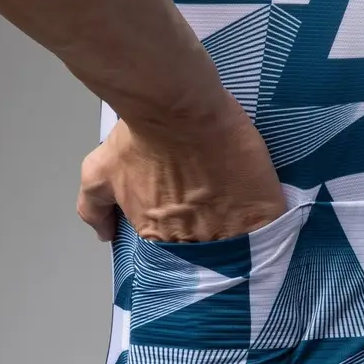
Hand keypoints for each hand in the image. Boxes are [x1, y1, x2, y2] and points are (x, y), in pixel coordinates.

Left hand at [77, 93, 286, 242]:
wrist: (180, 107)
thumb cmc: (143, 135)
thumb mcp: (102, 170)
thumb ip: (94, 207)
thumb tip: (103, 235)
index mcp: (158, 237)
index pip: (172, 256)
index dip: (180, 245)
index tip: (187, 231)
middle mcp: (192, 242)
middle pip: (205, 255)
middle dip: (208, 245)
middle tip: (213, 223)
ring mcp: (229, 231)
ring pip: (237, 249)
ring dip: (239, 243)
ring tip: (240, 225)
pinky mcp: (261, 212)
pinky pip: (269, 232)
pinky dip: (269, 232)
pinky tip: (265, 224)